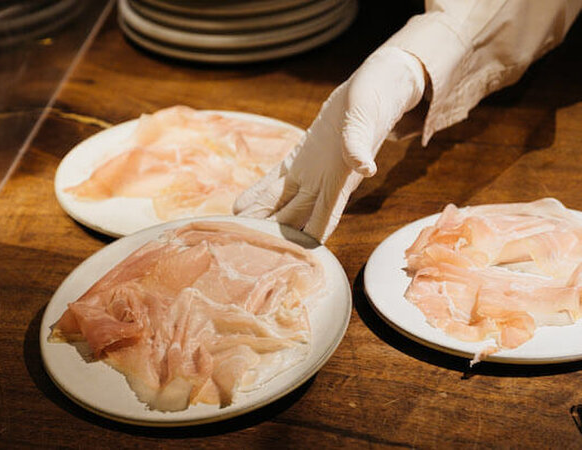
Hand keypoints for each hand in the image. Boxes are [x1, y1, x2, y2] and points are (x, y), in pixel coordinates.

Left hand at [234, 46, 425, 241]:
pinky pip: (276, 180)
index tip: (284, 259)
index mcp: (340, 180)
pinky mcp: (301, 157)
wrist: (376, 85)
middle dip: (273, 237)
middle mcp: (324, 182)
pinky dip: (259, 193)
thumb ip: (360, 144)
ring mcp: (310, 171)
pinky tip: (239, 206)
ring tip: (235, 235)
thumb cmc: (375, 101)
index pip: (321, 222)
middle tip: (245, 251)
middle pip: (294, 219)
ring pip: (281, 203)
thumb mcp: (365, 119)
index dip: (303, 242)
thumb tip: (366, 168)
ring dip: (261, 219)